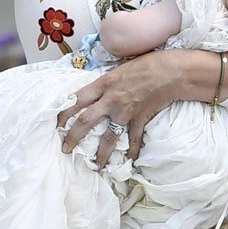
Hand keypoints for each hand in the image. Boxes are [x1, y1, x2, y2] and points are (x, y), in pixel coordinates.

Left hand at [56, 49, 190, 167]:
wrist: (172, 72)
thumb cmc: (148, 63)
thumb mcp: (121, 66)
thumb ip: (108, 80)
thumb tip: (99, 88)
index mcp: (104, 84)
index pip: (77, 99)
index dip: (64, 111)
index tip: (55, 122)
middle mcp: (111, 100)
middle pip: (86, 121)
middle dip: (73, 136)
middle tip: (65, 149)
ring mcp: (125, 112)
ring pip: (109, 137)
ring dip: (102, 153)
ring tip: (96, 166)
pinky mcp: (140, 119)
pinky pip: (134, 138)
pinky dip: (133, 149)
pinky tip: (131, 159)